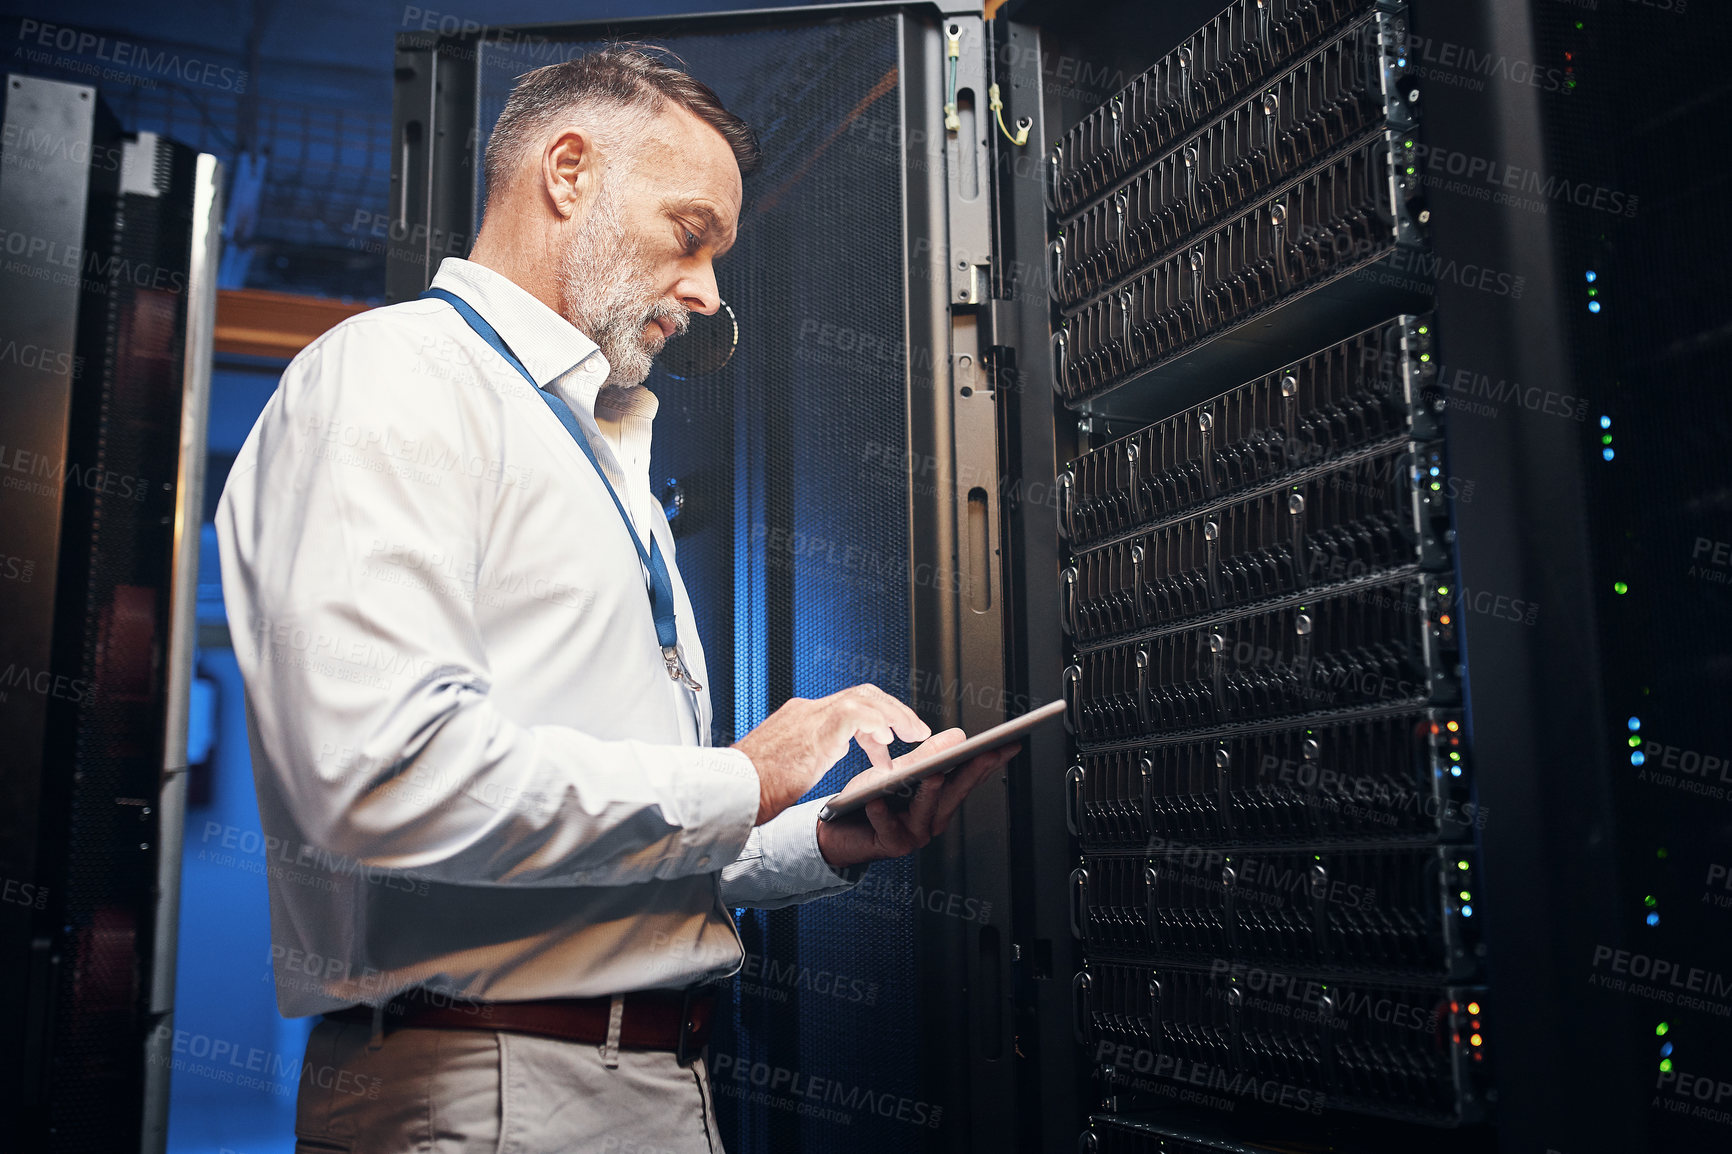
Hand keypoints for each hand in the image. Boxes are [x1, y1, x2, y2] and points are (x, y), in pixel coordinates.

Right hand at [733, 685, 930, 824]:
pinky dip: (878, 723)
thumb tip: (823, 754)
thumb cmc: (751, 787)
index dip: (875, 722)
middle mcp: (806, 710)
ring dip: (895, 716)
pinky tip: (890, 741)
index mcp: (799, 717)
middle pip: (862, 694)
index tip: (888, 743)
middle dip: (893, 710)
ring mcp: (811, 716)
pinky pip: (857, 714)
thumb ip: (805, 753)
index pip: (847, 706)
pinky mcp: (816, 729)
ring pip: (865, 698)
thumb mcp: (784, 766)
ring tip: (914, 734)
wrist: (731, 790)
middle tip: (914, 730)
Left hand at [815, 728, 1020, 870]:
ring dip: (931, 793)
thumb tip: (959, 736)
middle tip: (987, 750)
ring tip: (933, 773)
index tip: (1009, 743)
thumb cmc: (870, 801)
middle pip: (956, 792)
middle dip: (973, 771)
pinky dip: (882, 814)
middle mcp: (933, 820)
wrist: (838, 831)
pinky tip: (876, 801)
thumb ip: (928, 756)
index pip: (970, 777)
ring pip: (927, 811)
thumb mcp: (901, 772)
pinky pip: (889, 828)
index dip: (990, 761)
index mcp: (940, 801)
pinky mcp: (890, 845)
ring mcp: (915, 834)